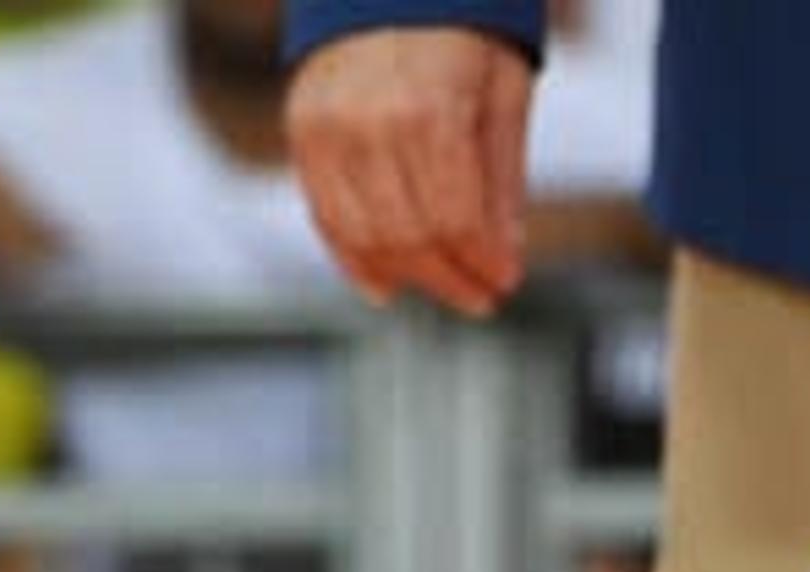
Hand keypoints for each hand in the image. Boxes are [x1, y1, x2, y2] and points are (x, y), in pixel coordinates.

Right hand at [283, 26, 532, 315]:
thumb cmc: (461, 34)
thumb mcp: (503, 93)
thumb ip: (502, 178)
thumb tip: (507, 257)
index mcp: (430, 111)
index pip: (455, 218)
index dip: (482, 261)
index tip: (506, 282)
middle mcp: (369, 122)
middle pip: (410, 234)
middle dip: (451, 278)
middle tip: (482, 298)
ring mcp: (327, 128)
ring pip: (365, 234)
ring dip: (409, 275)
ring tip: (444, 286)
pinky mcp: (302, 131)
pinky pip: (325, 214)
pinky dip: (354, 258)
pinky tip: (386, 285)